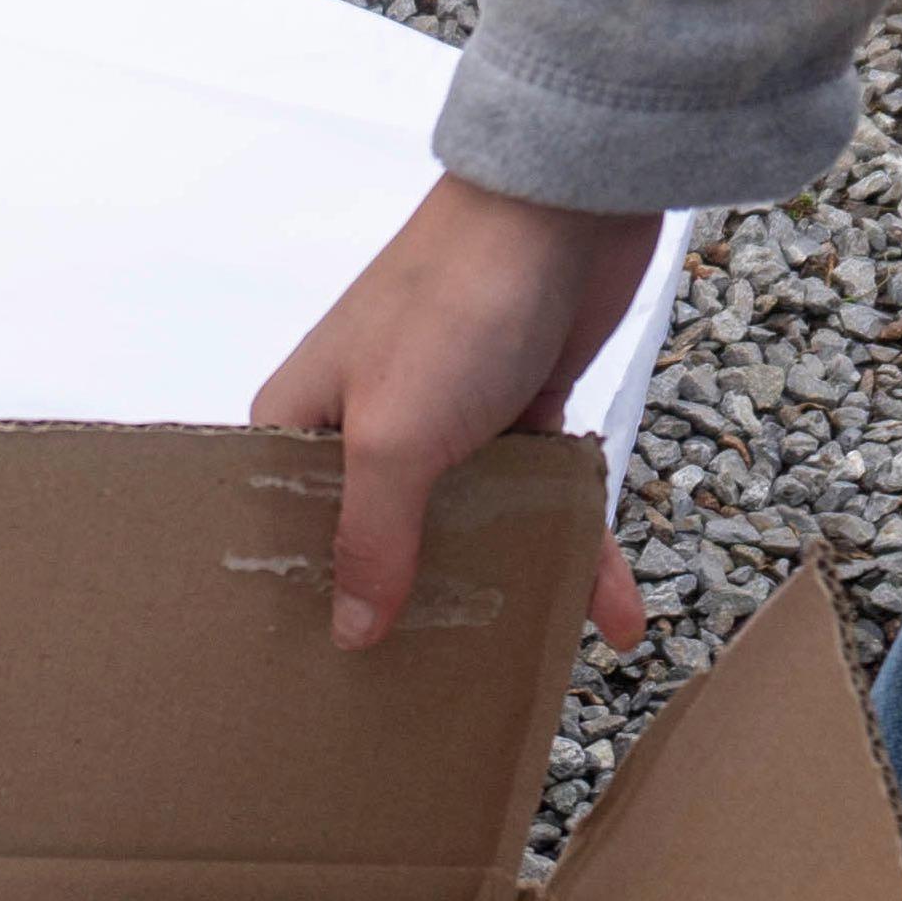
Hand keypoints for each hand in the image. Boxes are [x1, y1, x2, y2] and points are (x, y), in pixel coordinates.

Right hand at [254, 175, 663, 651]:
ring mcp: (447, 417)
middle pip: (382, 537)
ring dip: (512, 583)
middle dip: (413, 609)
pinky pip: (541, 496)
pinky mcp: (519, 408)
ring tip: (533, 660)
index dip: (303, 597)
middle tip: (429, 693)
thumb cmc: (451, 308)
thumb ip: (373, 540)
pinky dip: (578, 545)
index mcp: (303, 423)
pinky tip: (616, 610)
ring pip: (472, 522)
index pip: (285, 527)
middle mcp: (367, 423)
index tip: (320, 679)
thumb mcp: (395, 438)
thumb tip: (351, 635)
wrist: (563, 206)